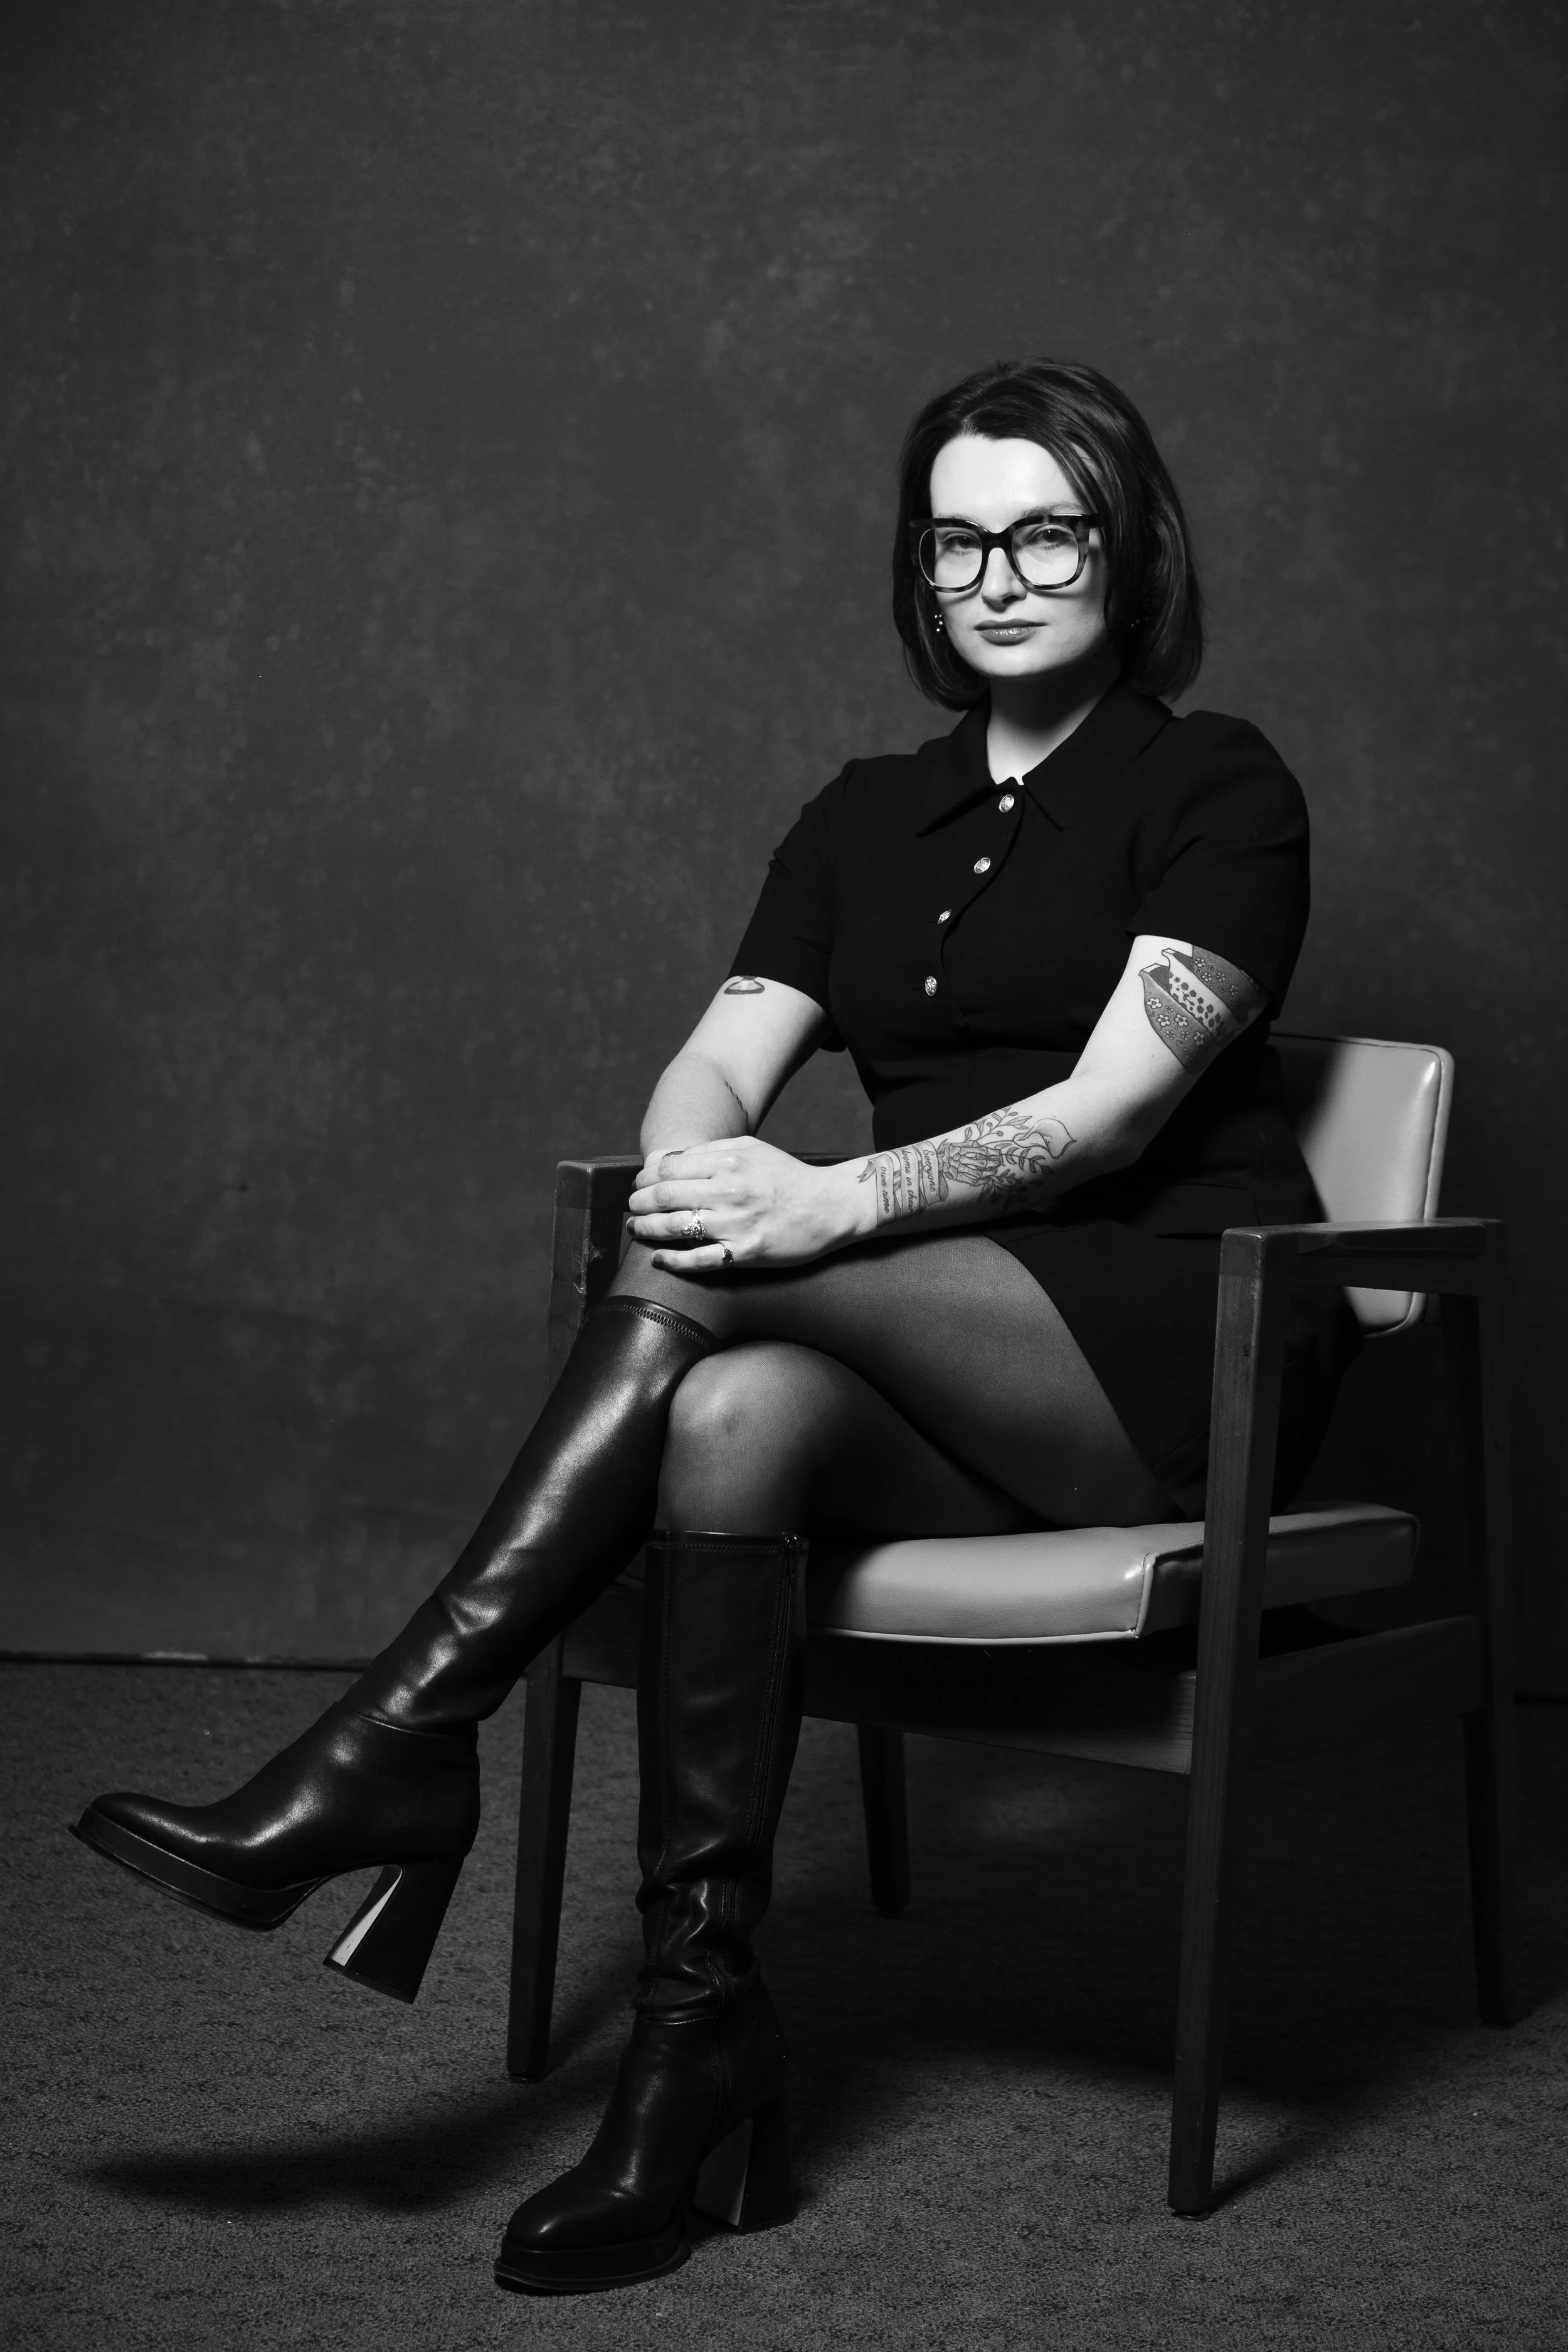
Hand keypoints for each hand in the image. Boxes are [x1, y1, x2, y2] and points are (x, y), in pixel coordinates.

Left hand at [627, 1137, 871, 1271]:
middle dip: (639, 1203)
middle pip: (665, 1196)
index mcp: (728, 1162)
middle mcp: (729, 1191)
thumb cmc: (787, 1177)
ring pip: (675, 1227)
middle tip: (632, 1207)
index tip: (639, 1185)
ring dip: (647, 1229)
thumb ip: (711, 1151)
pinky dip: (673, 1260)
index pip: (668, 1169)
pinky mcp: (745, 1252)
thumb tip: (668, 1161)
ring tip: (636, 1229)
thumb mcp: (751, 1149)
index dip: (645, 1178)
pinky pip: (700, 1259)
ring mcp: (737, 1223)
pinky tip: (659, 1258)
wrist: (829, 1206)